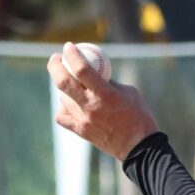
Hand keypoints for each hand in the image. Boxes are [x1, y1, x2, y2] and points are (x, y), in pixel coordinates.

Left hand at [47, 42, 158, 160]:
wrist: (140, 148)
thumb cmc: (140, 117)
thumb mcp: (130, 93)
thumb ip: (110, 82)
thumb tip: (95, 71)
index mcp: (105, 95)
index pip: (82, 69)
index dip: (72, 55)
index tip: (69, 46)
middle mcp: (90, 107)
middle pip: (62, 81)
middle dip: (55, 65)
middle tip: (56, 58)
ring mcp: (83, 120)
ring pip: (63, 98)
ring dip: (64, 88)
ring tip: (72, 83)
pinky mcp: (80, 131)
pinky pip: (62, 116)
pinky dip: (64, 108)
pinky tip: (71, 105)